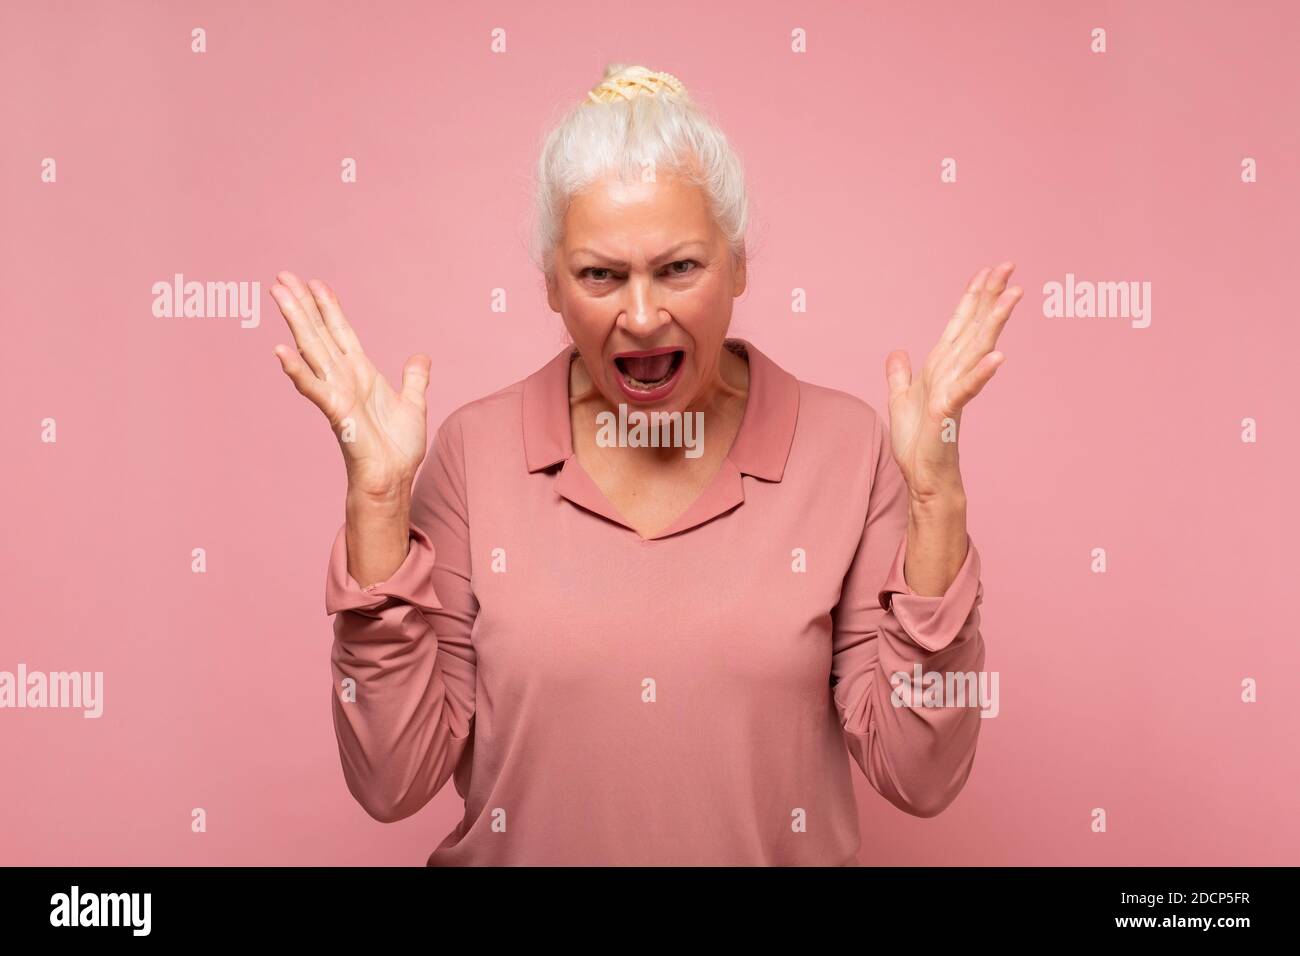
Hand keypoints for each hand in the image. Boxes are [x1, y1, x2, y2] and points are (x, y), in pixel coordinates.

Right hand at [270, 271, 430, 499]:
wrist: (393, 478)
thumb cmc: (397, 448)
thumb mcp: (413, 403)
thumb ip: (415, 378)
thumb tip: (421, 356)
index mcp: (361, 373)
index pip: (341, 332)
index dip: (329, 307)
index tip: (315, 282)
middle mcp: (344, 378)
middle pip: (319, 332)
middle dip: (301, 304)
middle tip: (281, 275)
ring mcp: (336, 393)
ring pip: (311, 349)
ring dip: (294, 321)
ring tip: (277, 294)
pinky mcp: (335, 412)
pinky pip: (313, 388)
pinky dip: (296, 370)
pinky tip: (279, 351)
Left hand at [884, 261, 1020, 501]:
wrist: (923, 478)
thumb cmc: (917, 445)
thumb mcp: (900, 401)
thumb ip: (900, 375)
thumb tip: (898, 352)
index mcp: (941, 368)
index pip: (959, 325)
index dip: (972, 298)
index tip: (988, 270)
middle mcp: (952, 374)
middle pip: (974, 328)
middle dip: (990, 297)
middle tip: (1009, 266)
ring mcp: (954, 391)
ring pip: (976, 350)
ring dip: (993, 323)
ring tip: (1013, 295)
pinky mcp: (949, 413)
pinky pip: (967, 389)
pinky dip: (981, 373)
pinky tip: (998, 357)